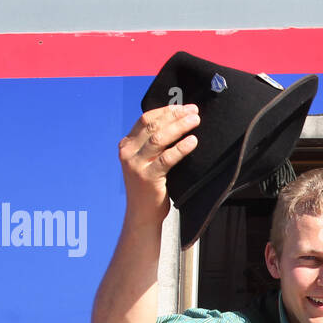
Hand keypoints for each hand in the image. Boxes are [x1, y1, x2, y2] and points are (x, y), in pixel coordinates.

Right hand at [117, 104, 199, 222]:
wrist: (142, 215)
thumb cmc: (149, 188)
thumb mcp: (146, 162)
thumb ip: (153, 146)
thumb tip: (177, 124)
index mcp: (127, 145)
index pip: (146, 119)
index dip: (166, 110)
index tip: (183, 107)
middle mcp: (128, 152)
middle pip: (153, 125)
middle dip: (175, 115)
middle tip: (194, 111)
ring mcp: (136, 165)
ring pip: (159, 138)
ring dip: (179, 127)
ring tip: (195, 121)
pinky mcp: (147, 177)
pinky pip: (167, 158)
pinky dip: (181, 148)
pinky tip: (192, 141)